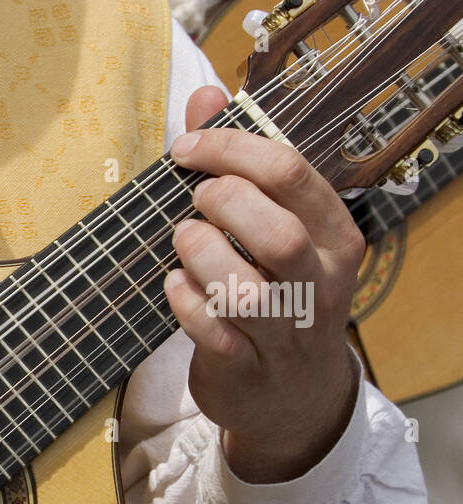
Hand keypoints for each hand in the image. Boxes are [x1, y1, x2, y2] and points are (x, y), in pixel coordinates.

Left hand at [164, 86, 363, 482]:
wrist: (294, 399)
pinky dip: (184, 302)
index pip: (293, 174)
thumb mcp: (274, 229)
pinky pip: (212, 332)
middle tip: (194, 200)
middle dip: (223, 204)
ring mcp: (284, 332)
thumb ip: (238, 163)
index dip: (232, 149)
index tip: (188, 147)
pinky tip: (176, 286)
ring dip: (200, 255)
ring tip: (184, 241)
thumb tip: (206, 97)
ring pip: (245, 288)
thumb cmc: (278, 296)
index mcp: (334, 237)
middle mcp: (318, 284)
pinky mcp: (245, 368)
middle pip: (278, 232)